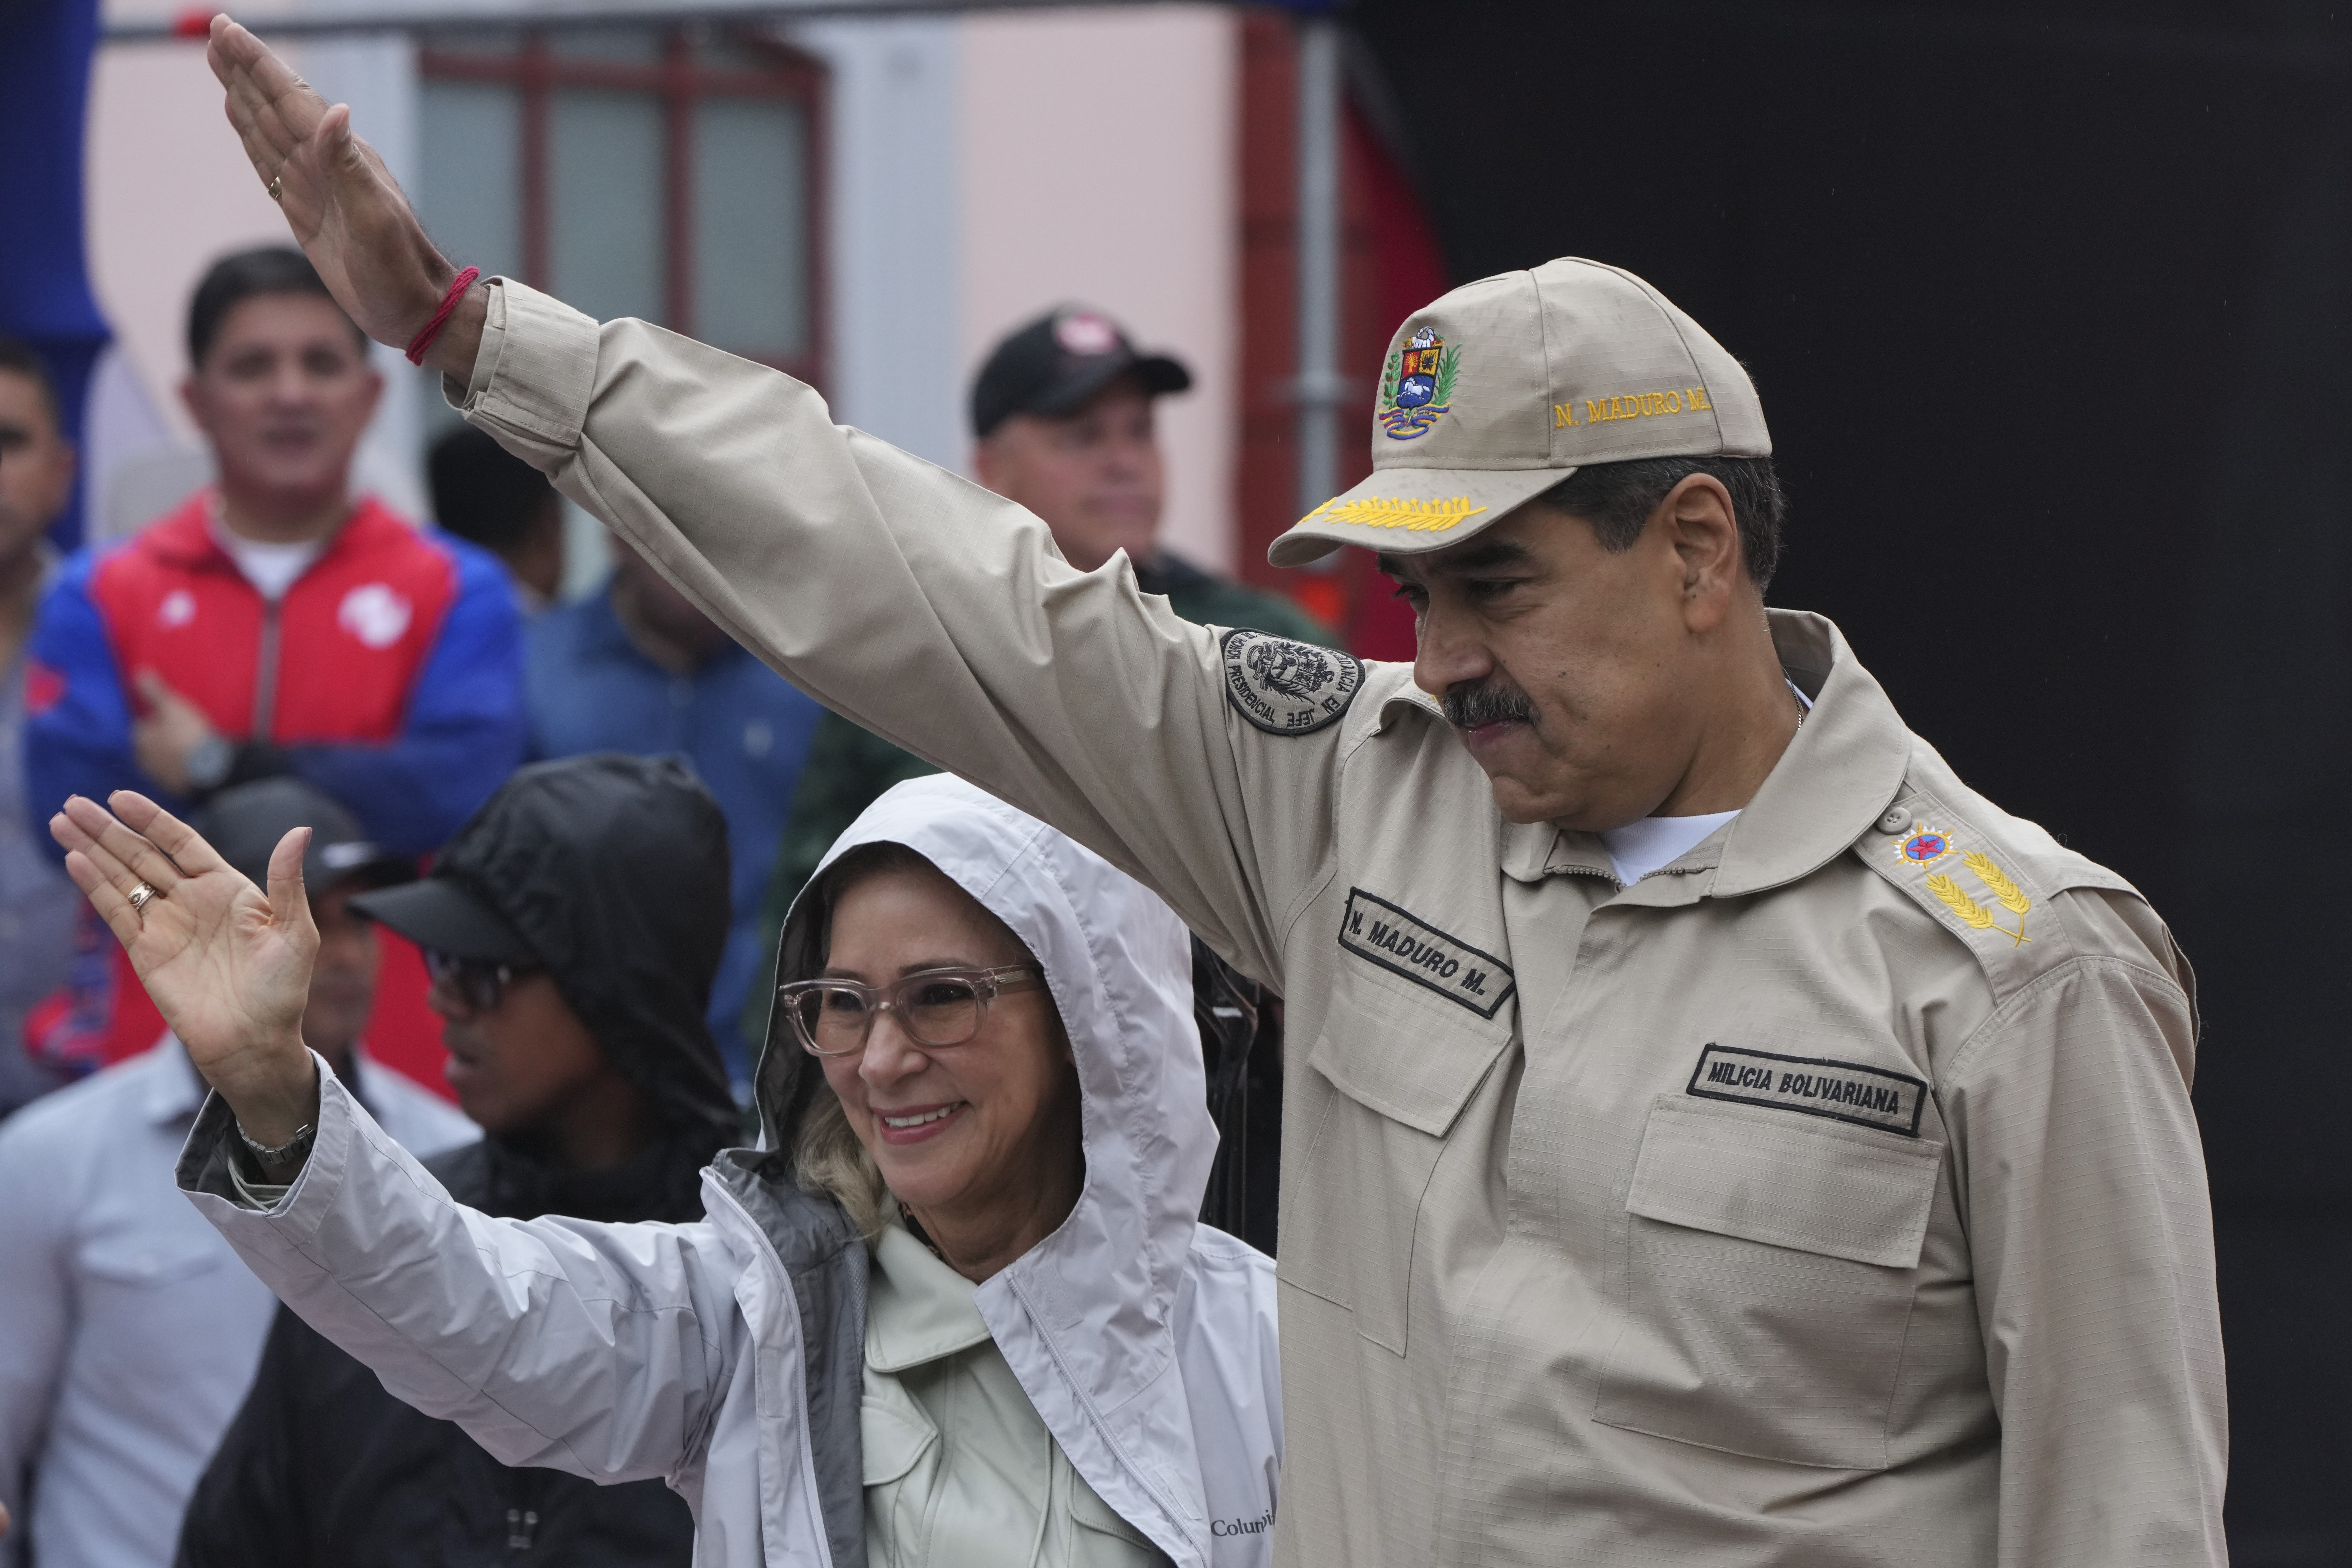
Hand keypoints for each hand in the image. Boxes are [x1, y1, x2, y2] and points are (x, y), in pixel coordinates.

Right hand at [49, 791, 319, 1145]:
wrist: (256, 1040)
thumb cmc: (283, 989)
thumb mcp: (294, 931)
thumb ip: (288, 881)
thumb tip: (300, 831)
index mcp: (228, 889)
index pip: (182, 842)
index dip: (151, 819)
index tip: (120, 797)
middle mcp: (192, 901)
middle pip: (142, 855)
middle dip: (109, 829)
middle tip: (75, 802)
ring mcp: (166, 925)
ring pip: (122, 878)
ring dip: (92, 851)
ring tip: (63, 822)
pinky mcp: (146, 952)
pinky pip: (116, 912)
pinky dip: (95, 887)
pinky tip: (75, 861)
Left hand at [132, 670, 219, 795]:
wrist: (211, 771)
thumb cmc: (189, 735)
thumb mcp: (173, 706)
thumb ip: (155, 692)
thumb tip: (139, 672)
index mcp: (140, 738)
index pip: (143, 725)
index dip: (158, 720)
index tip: (174, 718)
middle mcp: (143, 759)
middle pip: (152, 744)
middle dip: (163, 739)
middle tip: (184, 732)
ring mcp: (159, 775)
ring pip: (163, 759)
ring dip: (172, 754)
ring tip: (192, 748)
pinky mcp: (174, 787)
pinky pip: (175, 773)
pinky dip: (182, 767)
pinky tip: (196, 763)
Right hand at [205, 16, 486, 379]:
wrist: (415, 309)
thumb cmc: (401, 269)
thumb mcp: (375, 218)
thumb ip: (349, 166)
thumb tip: (336, 110)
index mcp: (341, 158)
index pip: (290, 98)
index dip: (258, 64)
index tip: (228, 28)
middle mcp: (324, 163)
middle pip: (273, 104)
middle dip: (244, 68)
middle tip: (216, 29)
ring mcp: (312, 184)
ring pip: (266, 126)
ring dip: (242, 93)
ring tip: (219, 60)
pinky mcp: (304, 208)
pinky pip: (268, 161)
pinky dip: (249, 134)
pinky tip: (238, 116)